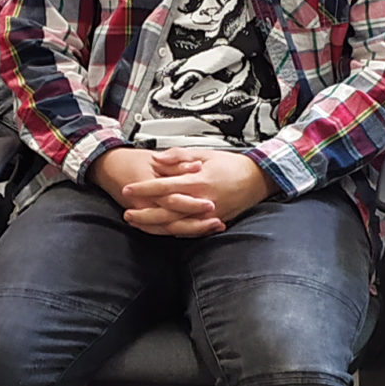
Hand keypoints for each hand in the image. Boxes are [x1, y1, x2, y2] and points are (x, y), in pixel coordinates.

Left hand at [118, 148, 271, 238]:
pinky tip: (159, 230)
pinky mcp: (212, 223)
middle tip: (127, 212)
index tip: (128, 188)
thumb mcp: (204, 153)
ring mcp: (207, 215)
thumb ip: (178, 156)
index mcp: (197, 181)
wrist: (257, 180)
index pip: (163, 186)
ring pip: (174, 226)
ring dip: (153, 226)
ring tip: (137, 223)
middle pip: (165, 212)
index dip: (143, 188)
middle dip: (143, 214)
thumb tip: (156, 160)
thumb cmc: (231, 166)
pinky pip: (188, 231)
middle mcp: (201, 201)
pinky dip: (171, 232)